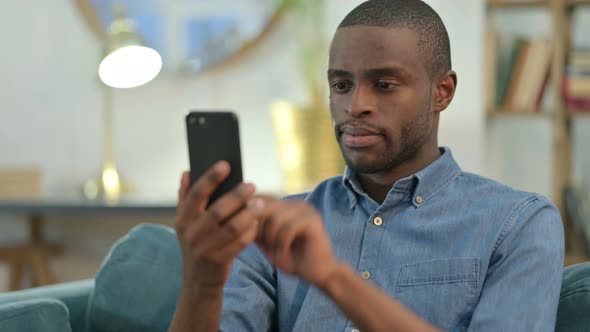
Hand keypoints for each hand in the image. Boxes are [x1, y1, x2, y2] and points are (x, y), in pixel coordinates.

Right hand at [176, 161, 257, 292]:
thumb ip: (184, 198)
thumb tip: (186, 171)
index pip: (196, 194)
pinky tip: (257, 222)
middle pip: (217, 210)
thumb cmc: (197, 244)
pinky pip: (240, 242)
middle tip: (252, 185)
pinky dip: (250, 231)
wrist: (198, 281)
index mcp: (182, 220)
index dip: (210, 178)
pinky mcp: (219, 261)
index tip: (226, 164)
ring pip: (232, 227)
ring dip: (249, 213)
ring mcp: (205, 249)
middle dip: (237, 196)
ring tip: (260, 203)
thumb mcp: (186, 224)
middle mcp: (191, 234)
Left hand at [252, 197, 338, 287]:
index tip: (250, 236)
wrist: (317, 273)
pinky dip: (282, 243)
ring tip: (275, 252)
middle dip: (260, 228)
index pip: (260, 200)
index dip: (250, 217)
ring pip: (276, 218)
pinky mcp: (314, 221)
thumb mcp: (266, 242)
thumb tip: (235, 217)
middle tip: (263, 245)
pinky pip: (289, 227)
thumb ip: (254, 229)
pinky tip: (284, 254)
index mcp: (285, 205)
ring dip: (271, 238)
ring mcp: (307, 210)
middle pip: (265, 207)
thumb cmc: (291, 258)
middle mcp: (296, 203)